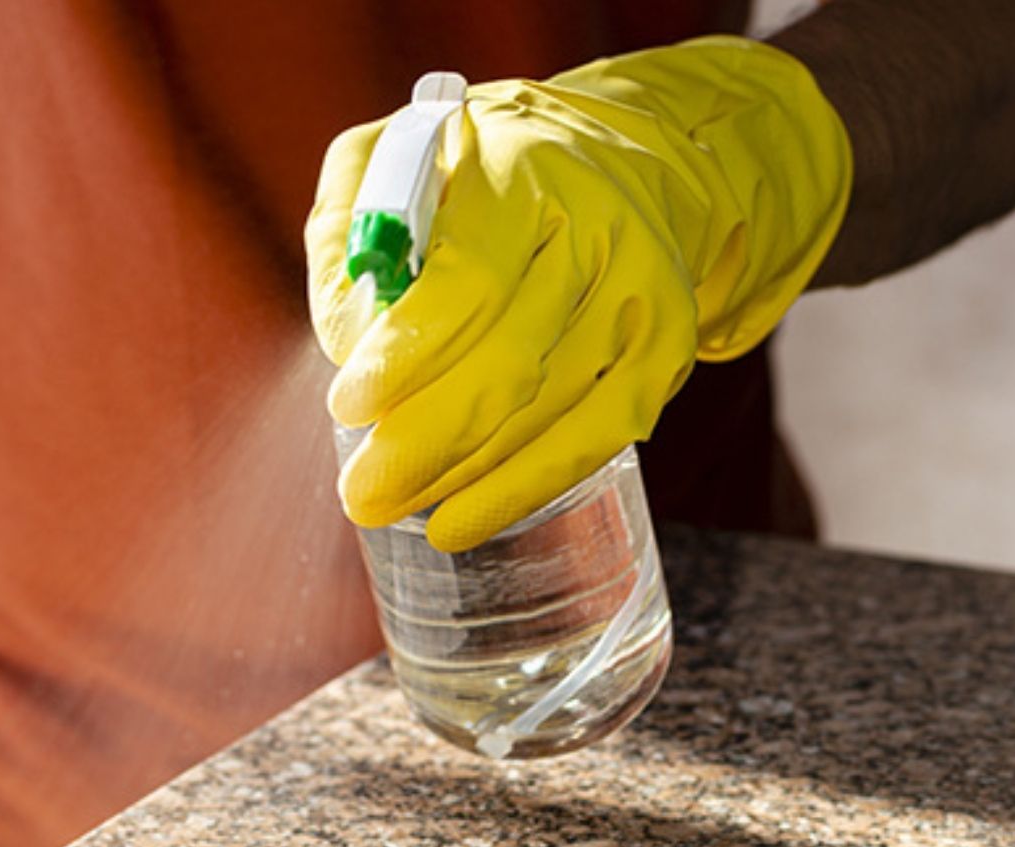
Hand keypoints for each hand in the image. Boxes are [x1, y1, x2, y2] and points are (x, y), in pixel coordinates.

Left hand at [306, 37, 851, 551]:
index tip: (348, 405)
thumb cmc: (482, 172)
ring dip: (463, 474)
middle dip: (426, 439)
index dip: (407, 355)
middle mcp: (598, 232)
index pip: (468, 281)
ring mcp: (641, 297)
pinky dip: (523, 487)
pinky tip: (461, 520)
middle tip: (362, 490)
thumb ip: (351, 229)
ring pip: (548, 412)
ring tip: (392, 503)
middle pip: (510, 361)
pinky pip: (595, 438)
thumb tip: (349, 337)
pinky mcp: (666, 350)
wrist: (621, 162)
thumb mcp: (395, 159)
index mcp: (523, 175)